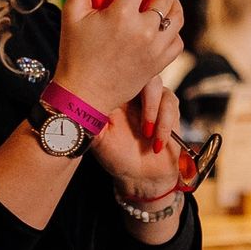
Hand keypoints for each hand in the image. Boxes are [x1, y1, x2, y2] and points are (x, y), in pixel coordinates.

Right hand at [53, 0, 184, 113]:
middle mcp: (142, 30)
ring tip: (164, 1)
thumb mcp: (72, 12)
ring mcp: (154, 48)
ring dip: (173, 4)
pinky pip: (177, 40)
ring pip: (177, 16)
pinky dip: (172, 30)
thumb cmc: (74, 53)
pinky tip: (161, 26)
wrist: (83, 94)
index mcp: (120, 14)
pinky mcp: (160, 64)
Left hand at [93, 77, 184, 199]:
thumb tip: (80, 101)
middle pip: (138, 72)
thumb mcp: (98, 139)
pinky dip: (165, 123)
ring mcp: (150, 98)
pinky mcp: (168, 107)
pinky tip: (157, 143)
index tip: (121, 98)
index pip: (113, 72)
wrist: (141, 177)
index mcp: (111, 94)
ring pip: (157, 86)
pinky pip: (170, 102)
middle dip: (142, 93)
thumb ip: (90, 119)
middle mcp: (131, 92)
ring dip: (154, 112)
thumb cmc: (116, 157)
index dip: (117, 76)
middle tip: (142, 124)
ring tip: (147, 135)